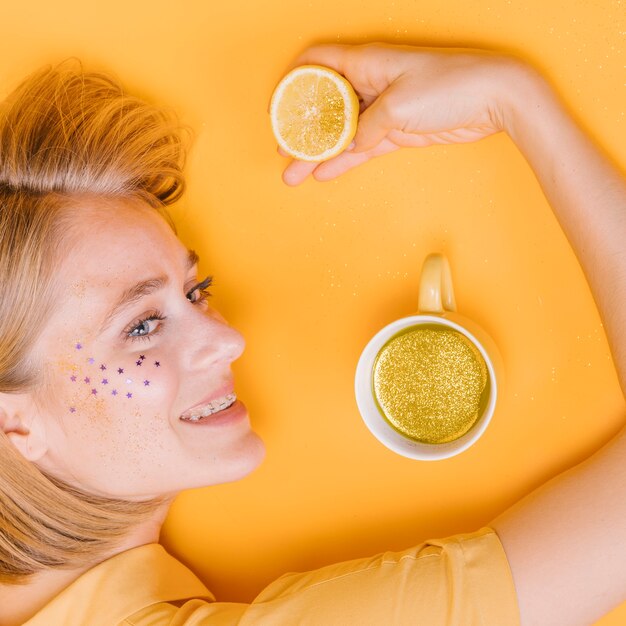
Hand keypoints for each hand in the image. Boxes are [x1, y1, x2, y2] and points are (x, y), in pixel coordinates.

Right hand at [279, 43, 526, 185]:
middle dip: (301, 129)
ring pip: (340, 133)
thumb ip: (367, 128)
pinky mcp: (395, 131)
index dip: (293, 82)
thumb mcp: (399, 105)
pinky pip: (361, 148)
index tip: (277, 107)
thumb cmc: (450, 85)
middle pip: (324, 106)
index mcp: (366, 62)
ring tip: (295, 172)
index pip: (317, 64)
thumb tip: (349, 146)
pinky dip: (343, 161)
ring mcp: (381, 109)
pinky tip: (324, 173)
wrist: (493, 99)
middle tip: (282, 151)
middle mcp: (369, 83)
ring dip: (318, 153)